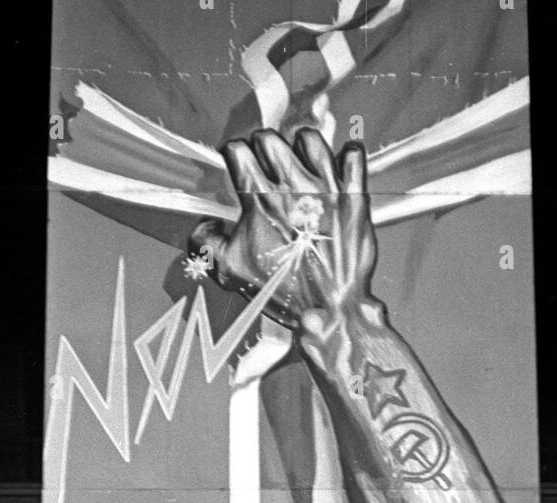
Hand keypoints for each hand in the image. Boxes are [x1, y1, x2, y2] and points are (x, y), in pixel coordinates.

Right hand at [190, 128, 377, 334]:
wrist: (329, 310)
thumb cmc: (285, 293)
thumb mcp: (232, 272)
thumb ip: (205, 244)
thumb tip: (202, 226)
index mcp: (260, 200)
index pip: (239, 150)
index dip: (234, 155)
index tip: (238, 164)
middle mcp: (293, 187)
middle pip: (270, 139)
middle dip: (263, 147)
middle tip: (266, 165)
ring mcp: (327, 189)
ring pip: (310, 138)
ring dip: (301, 146)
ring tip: (300, 162)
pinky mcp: (354, 196)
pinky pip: (353, 156)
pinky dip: (346, 156)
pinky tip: (338, 167)